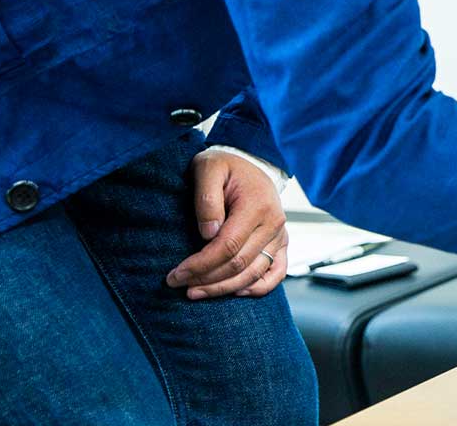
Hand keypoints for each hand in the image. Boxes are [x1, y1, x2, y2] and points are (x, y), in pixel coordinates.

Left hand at [166, 150, 287, 299]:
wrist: (249, 163)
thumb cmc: (225, 166)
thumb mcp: (209, 169)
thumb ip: (207, 198)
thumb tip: (208, 233)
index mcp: (258, 205)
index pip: (228, 247)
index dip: (200, 265)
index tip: (176, 274)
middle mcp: (274, 223)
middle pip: (239, 264)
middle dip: (206, 279)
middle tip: (178, 284)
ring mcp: (280, 235)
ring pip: (254, 274)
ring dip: (224, 289)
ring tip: (196, 292)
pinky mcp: (281, 242)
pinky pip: (276, 273)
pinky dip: (258, 288)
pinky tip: (235, 293)